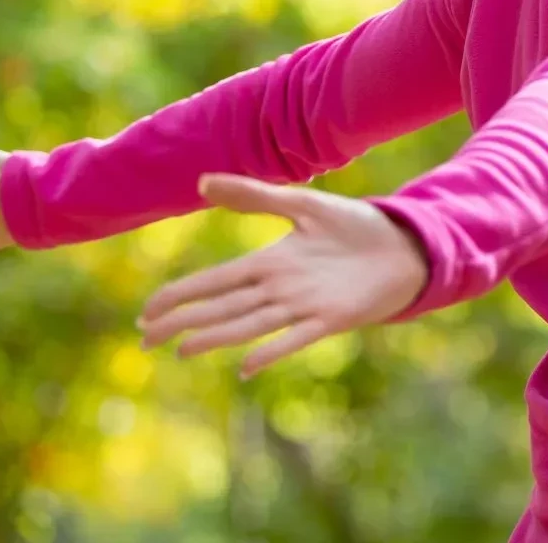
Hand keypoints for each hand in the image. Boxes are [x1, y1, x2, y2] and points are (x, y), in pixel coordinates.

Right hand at [138, 174, 428, 378]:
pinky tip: (246, 366)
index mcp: (269, 262)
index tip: (147, 310)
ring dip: (216, 336)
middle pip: (221, 307)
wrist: (403, 244)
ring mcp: (303, 305)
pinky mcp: (332, 319)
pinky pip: (296, 338)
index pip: (214, 280)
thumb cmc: (354, 225)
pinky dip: (272, 351)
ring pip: (249, 324)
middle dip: (183, 321)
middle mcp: (279, 288)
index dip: (181, 294)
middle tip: (145, 339)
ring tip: (182, 349)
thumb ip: (254, 196)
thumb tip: (202, 181)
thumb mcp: (303, 204)